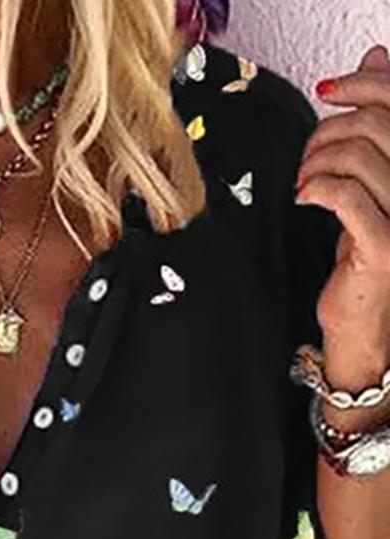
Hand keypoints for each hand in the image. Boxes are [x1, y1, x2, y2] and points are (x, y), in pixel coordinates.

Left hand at [296, 44, 389, 392]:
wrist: (362, 329)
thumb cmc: (361, 260)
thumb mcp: (367, 190)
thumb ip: (370, 137)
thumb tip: (373, 62)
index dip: (365, 85)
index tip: (328, 92)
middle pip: (379, 125)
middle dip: (330, 131)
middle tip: (306, 158)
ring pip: (363, 157)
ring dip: (319, 160)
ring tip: (304, 181)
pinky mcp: (384, 246)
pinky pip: (349, 197)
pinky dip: (318, 188)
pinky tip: (303, 197)